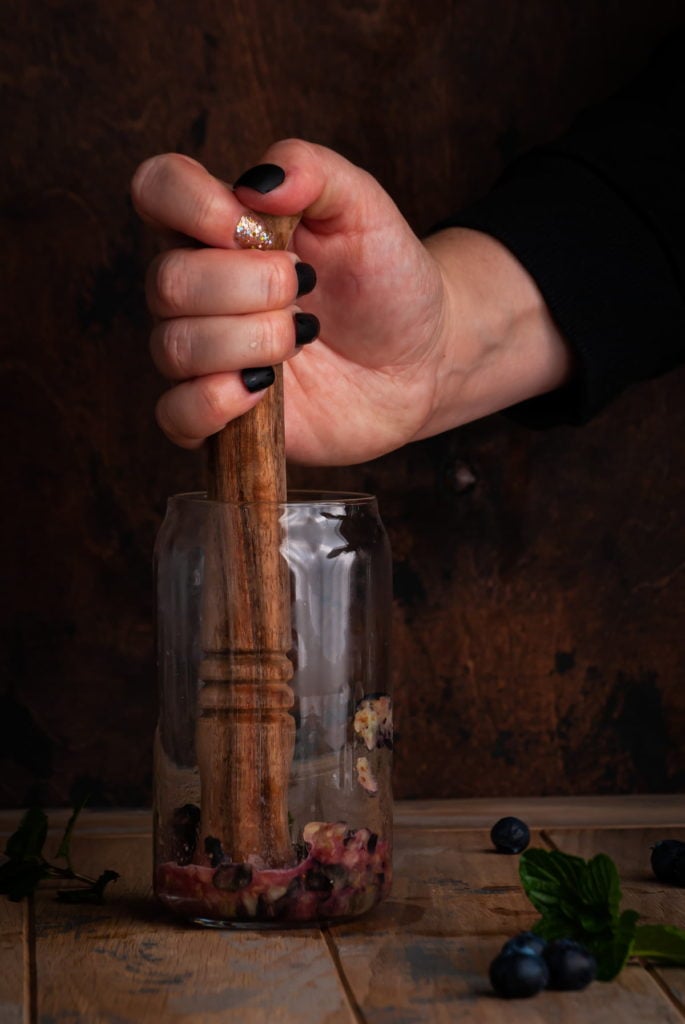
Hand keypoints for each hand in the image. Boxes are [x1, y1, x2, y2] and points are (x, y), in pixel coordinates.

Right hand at [131, 141, 571, 464]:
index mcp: (220, 228)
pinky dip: (213, 403)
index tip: (248, 224)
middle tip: (305, 288)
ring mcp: (205, 356)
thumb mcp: (365, 210)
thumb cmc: (386, 280)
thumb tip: (257, 182)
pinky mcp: (219, 415)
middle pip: (167, 280)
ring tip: (303, 337)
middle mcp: (200, 289)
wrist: (420, 358)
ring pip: (173, 348)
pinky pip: (175, 415)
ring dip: (250, 341)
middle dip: (247, 286)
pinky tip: (262, 388)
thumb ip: (314, 171)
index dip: (191, 204)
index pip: (156, 190)